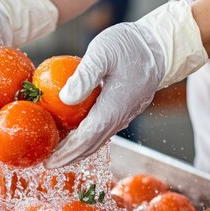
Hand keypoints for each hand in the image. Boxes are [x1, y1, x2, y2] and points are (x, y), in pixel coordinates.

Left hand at [46, 1, 207, 167]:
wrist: (160, 48)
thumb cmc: (131, 46)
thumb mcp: (104, 52)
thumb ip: (85, 76)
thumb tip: (65, 99)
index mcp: (113, 107)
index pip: (86, 138)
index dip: (67, 151)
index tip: (49, 161)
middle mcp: (119, 117)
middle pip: (90, 146)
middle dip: (68, 157)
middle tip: (48, 164)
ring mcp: (123, 116)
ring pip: (97, 141)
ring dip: (77, 151)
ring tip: (58, 155)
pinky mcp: (123, 111)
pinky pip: (102, 132)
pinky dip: (86, 140)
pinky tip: (74, 136)